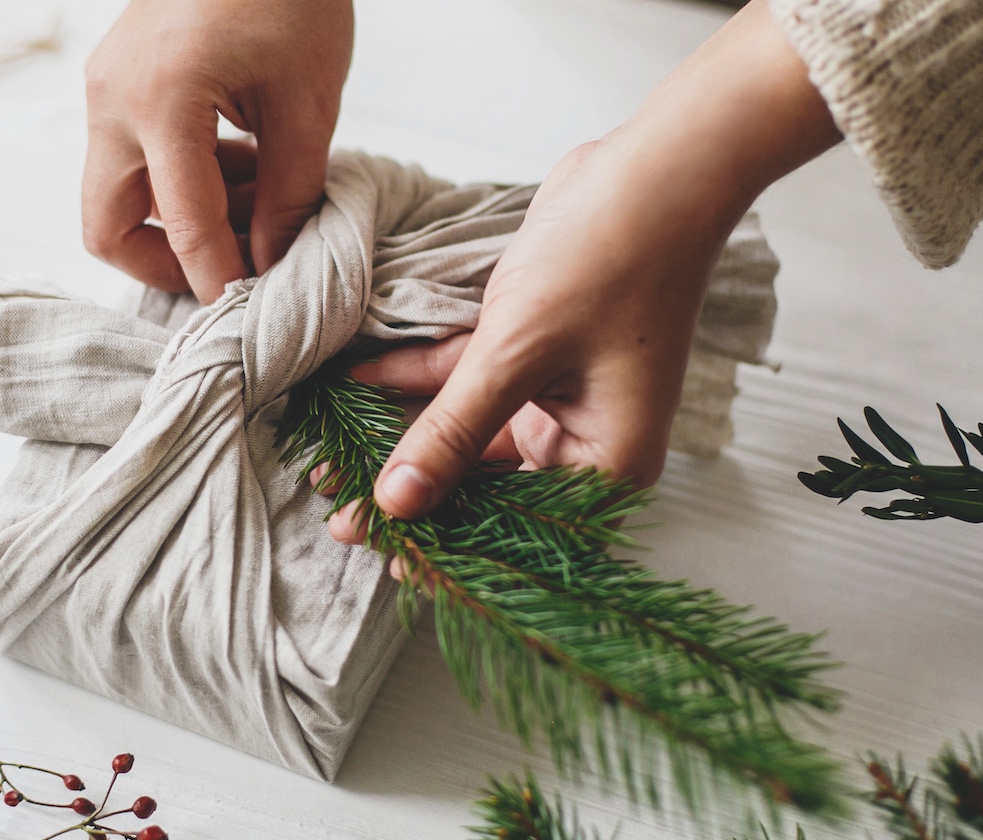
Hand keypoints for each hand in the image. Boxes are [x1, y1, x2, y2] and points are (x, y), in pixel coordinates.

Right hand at [81, 0, 353, 301]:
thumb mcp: (308, 102)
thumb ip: (290, 193)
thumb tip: (272, 265)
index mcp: (162, 101)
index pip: (185, 228)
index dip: (221, 283)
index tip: (251, 318)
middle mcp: (112, 101)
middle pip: (106, 228)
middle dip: (166, 267)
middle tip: (233, 273)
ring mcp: (104, 89)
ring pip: (114, 197)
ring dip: (175, 222)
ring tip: (255, 206)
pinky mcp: (113, 81)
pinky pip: (129, 159)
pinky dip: (176, 182)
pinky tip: (239, 168)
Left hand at [326, 0, 840, 544]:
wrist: (652, 169)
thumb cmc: (608, 262)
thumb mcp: (515, 355)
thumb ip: (451, 431)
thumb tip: (398, 502)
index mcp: (605, 463)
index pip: (515, 526)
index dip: (446, 544)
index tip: (385, 560)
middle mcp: (585, 440)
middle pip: (486, 485)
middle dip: (412, 493)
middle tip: (341, 517)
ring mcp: (558, 395)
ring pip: (466, 431)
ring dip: (401, 436)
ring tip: (330, 461)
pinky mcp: (534, 352)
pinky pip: (466, 380)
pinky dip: (415, 380)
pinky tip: (355, 383)